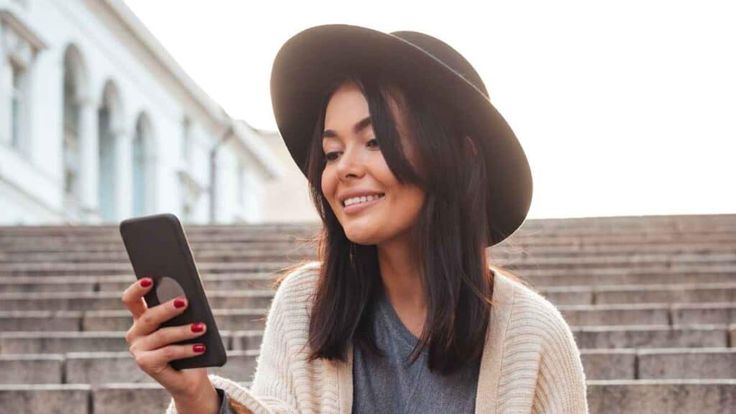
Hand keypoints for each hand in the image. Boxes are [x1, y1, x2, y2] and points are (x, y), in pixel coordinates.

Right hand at [122, 277, 218, 412]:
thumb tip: (188, 297)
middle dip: (167, 309)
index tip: (150, 279)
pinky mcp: (145, 364)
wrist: (189, 374)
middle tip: (185, 302)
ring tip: (202, 327)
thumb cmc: (187, 341)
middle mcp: (135, 332)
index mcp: (141, 317)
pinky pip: (168, 353)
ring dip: (184, 331)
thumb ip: (182, 310)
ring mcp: (138, 349)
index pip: (131, 299)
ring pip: (162, 335)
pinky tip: (200, 347)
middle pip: (148, 317)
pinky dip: (186, 349)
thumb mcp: (184, 322)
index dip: (137, 289)